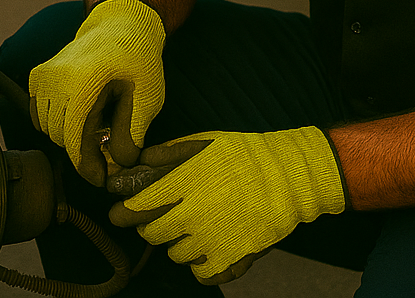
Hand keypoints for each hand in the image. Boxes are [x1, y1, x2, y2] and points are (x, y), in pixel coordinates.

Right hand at [28, 0, 165, 185]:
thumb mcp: (147, 94)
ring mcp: (43, 76)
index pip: (73, 140)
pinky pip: (39, 114)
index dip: (88, 167)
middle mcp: (55, 78)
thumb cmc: (138, 55)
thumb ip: (132, 132)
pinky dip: (57, 120)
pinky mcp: (37, 75)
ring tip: (99, 119)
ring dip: (70, 134)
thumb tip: (119, 165)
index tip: (101, 179)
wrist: (122, 22)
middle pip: (60, 138)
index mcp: (83, 81)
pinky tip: (82, 109)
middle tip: (109, 146)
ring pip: (47, 129)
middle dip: (84, 149)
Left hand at [108, 127, 346, 282]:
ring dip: (180, 242)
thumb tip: (137, 161)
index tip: (124, 211)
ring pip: (175, 254)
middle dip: (154, 225)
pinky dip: (202, 262)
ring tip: (200, 223)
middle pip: (151, 235)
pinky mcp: (228, 262)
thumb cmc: (247, 156)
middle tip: (171, 213)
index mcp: (184, 184)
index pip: (135, 210)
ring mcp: (210, 241)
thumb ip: (169, 152)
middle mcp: (192, 215)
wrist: (290, 177)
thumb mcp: (207, 142)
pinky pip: (199, 272)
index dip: (125, 213)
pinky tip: (213, 242)